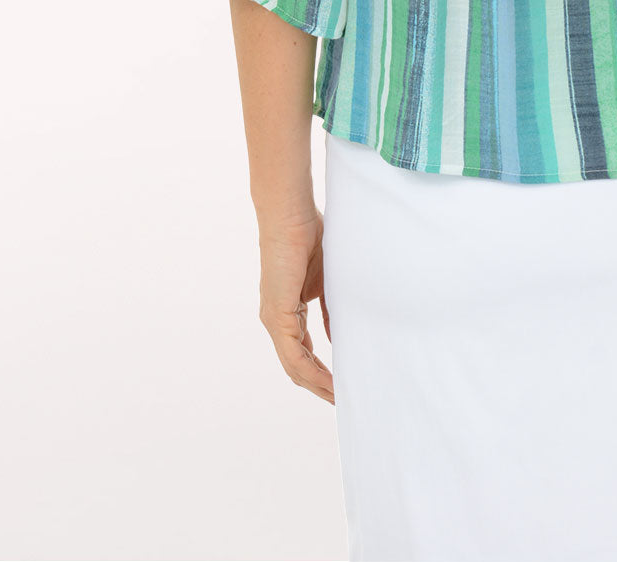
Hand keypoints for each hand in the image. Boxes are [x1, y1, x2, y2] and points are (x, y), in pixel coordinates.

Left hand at [257, 207, 334, 403]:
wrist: (291, 216)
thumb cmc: (310, 236)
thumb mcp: (326, 280)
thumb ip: (331, 309)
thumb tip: (339, 335)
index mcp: (287, 311)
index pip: (302, 351)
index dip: (320, 370)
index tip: (341, 384)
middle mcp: (276, 320)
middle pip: (296, 366)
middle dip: (319, 386)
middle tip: (342, 400)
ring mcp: (274, 319)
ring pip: (294, 366)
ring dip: (317, 385)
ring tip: (339, 398)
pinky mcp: (277, 316)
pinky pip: (294, 355)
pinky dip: (312, 372)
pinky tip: (329, 382)